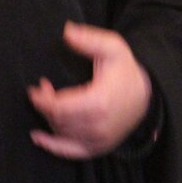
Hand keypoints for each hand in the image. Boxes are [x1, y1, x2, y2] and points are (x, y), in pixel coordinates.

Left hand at [27, 22, 152, 158]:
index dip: (43, 99)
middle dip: (44, 105)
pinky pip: (71, 152)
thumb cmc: (125, 70)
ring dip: (49, 117)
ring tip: (46, 100)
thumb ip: (89, 39)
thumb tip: (67, 31)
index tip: (35, 87)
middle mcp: (98, 125)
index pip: (60, 108)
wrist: (146, 95)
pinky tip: (37, 137)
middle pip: (58, 120)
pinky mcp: (99, 147)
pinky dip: (52, 146)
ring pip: (62, 133)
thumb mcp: (112, 48)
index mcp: (99, 102)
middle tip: (42, 88)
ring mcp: (99, 139)